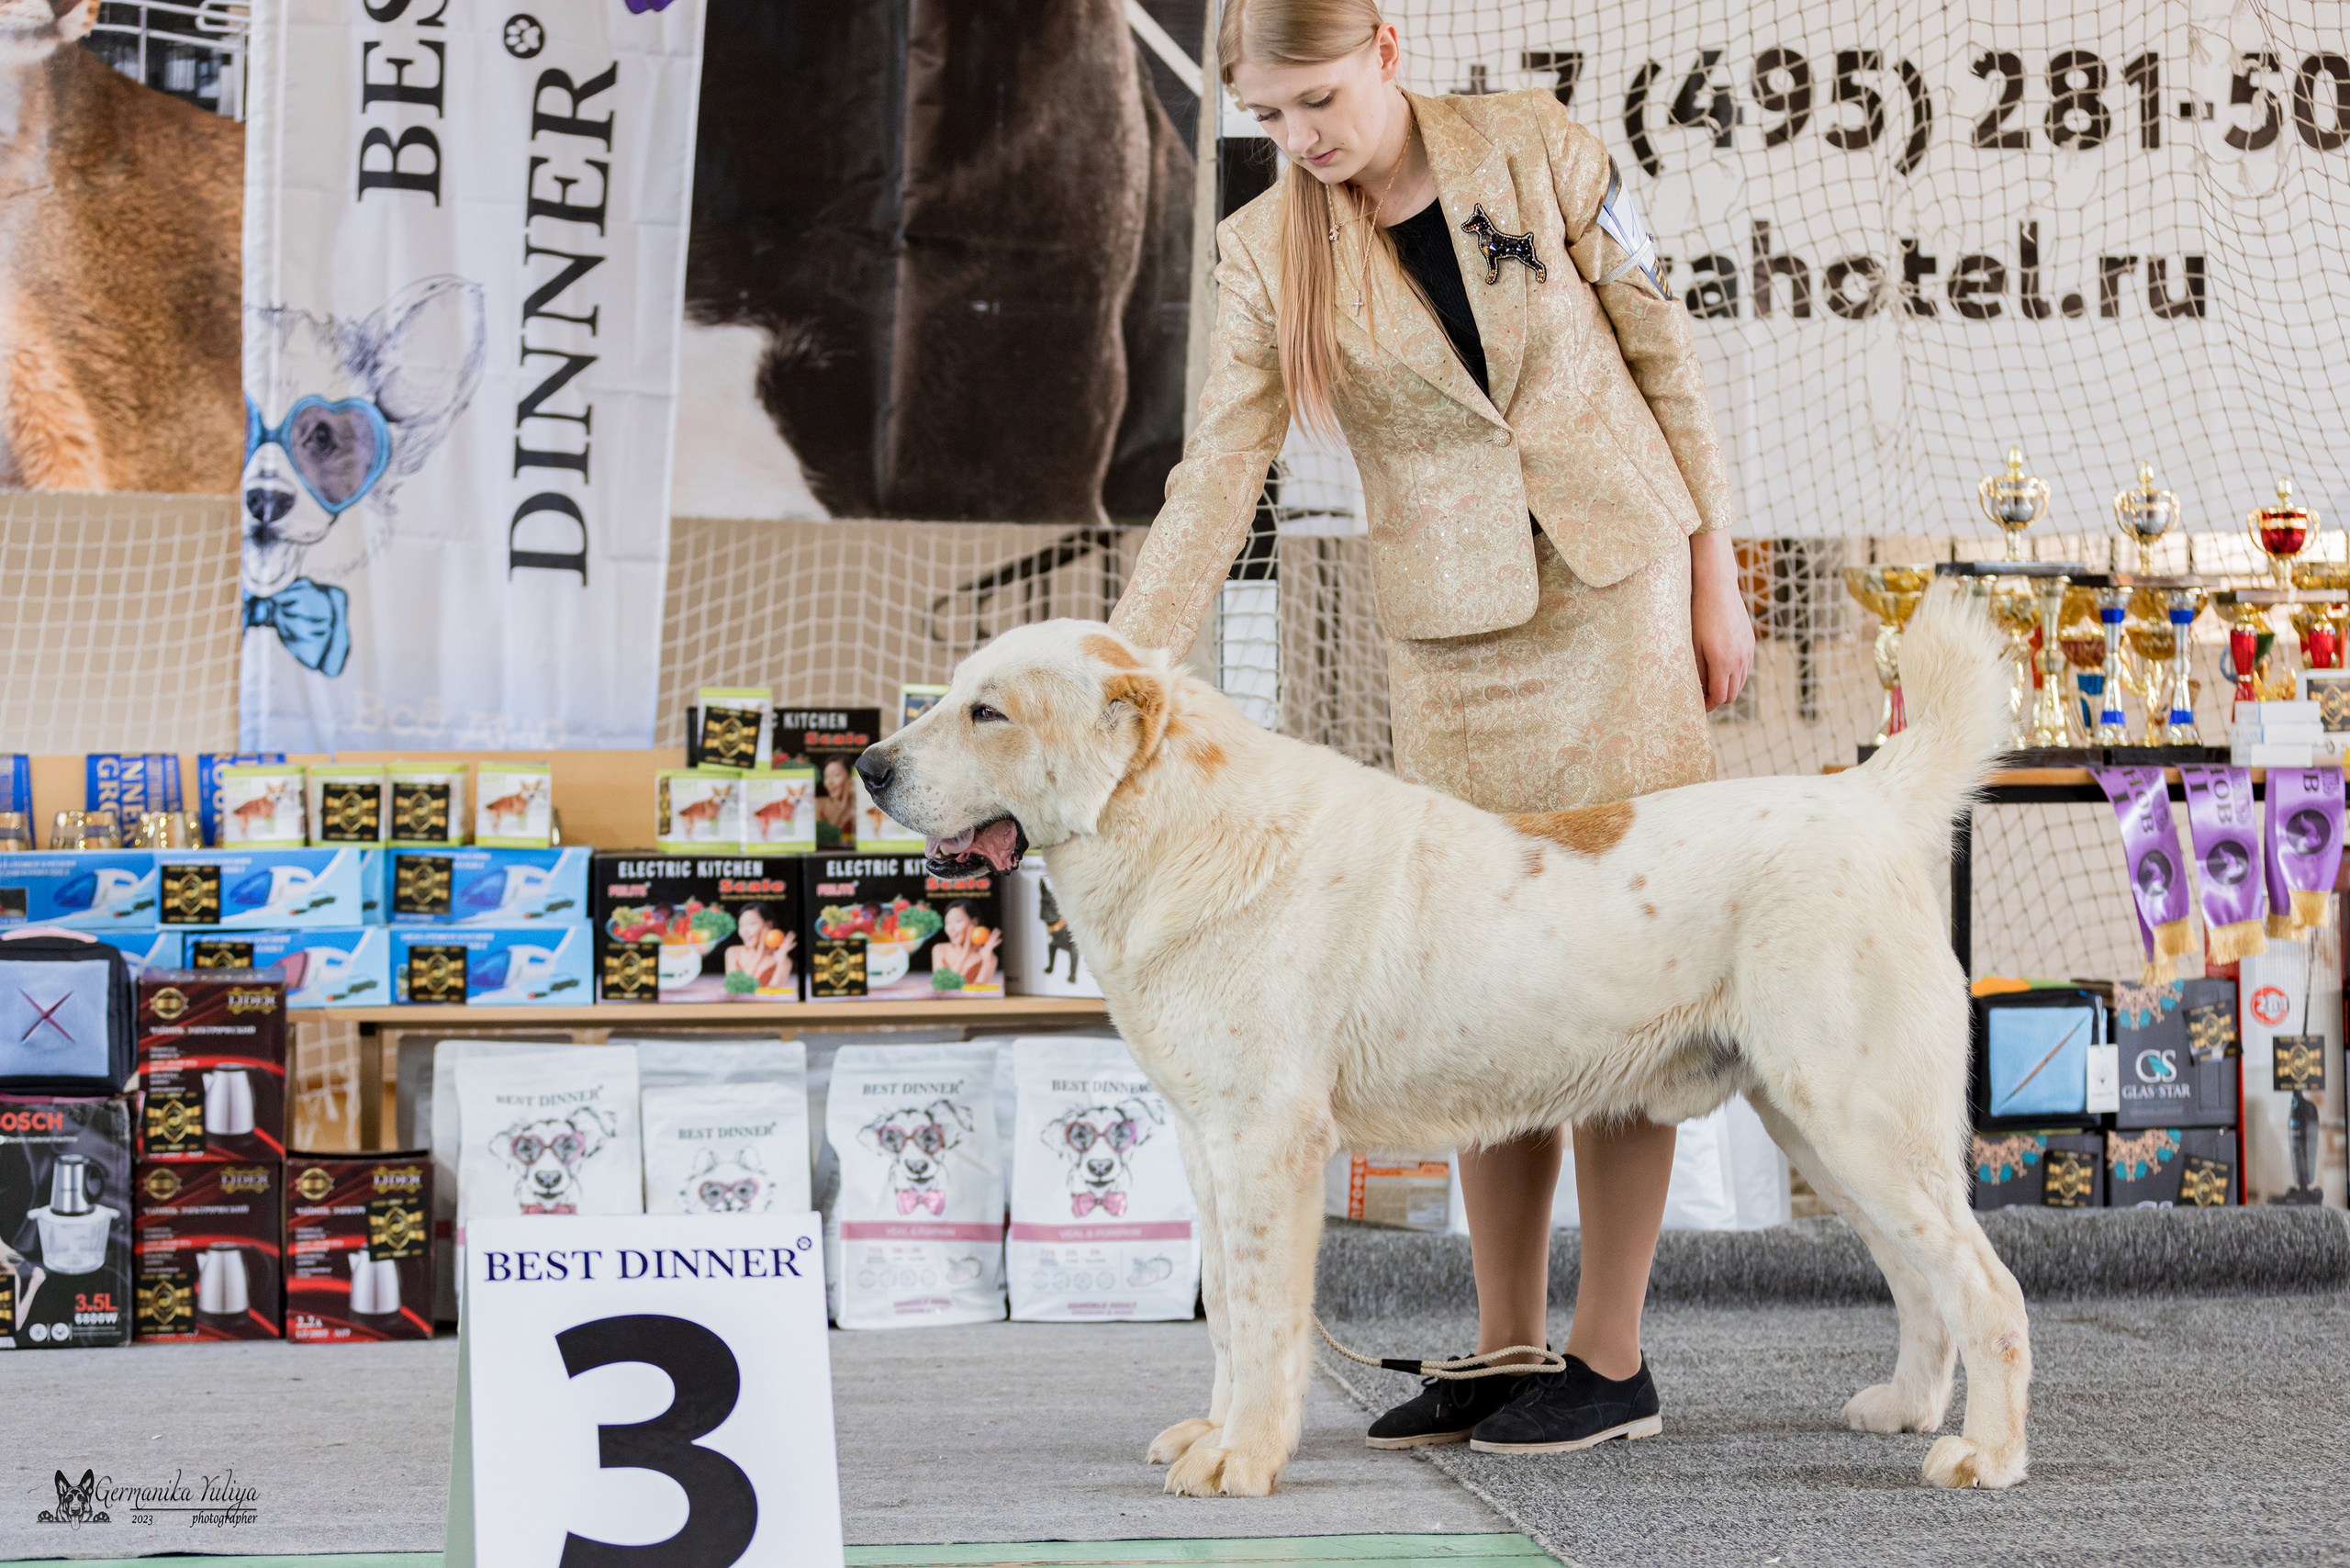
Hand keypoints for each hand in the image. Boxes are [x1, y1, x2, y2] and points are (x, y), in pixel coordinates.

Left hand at [1688, 531, 1753, 709]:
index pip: (1719, 696)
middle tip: (1702, 697)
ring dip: (1727, 687)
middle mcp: (1739, 660)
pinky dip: (1735, 674)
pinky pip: (1745, 668)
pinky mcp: (1750, 642)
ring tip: (1710, 683)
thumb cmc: (1698, 616)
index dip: (1708, 705)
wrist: (1717, 589)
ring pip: (1741, 682)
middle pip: (1732, 693)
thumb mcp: (1692, 645)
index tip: (1698, 706)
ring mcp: (1747, 651)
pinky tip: (1721, 668)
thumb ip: (1697, 671)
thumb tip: (1698, 692)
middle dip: (1718, 698)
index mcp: (1723, 662)